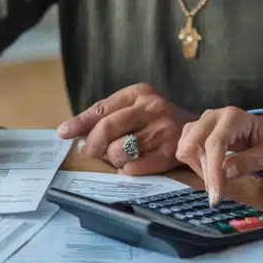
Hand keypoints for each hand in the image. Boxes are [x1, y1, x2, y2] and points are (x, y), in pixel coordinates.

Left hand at [57, 84, 195, 174]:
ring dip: (112, 159)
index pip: (102, 109)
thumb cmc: (157, 121)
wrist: (199, 132)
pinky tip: (131, 165)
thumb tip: (73, 132)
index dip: (79, 122)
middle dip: (93, 144)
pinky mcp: (169, 154)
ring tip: (119, 156)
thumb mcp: (135, 107)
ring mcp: (162, 131)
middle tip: (89, 151)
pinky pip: (133, 168)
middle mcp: (152, 108)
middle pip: (107, 128)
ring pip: (118, 151)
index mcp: (140, 93)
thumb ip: (107, 115)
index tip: (63, 132)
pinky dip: (126, 169)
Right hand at [175, 107, 262, 204]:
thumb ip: (250, 161)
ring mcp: (202, 122)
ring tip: (217, 178)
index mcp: (233, 118)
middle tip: (219, 189)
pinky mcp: (196, 130)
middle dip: (204, 171)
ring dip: (198, 168)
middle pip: (192, 144)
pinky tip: (210, 171)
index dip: (212, 172)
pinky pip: (185, 149)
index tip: (215, 197)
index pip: (214, 144)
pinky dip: (194, 164)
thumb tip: (226, 172)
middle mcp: (214, 116)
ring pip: (185, 147)